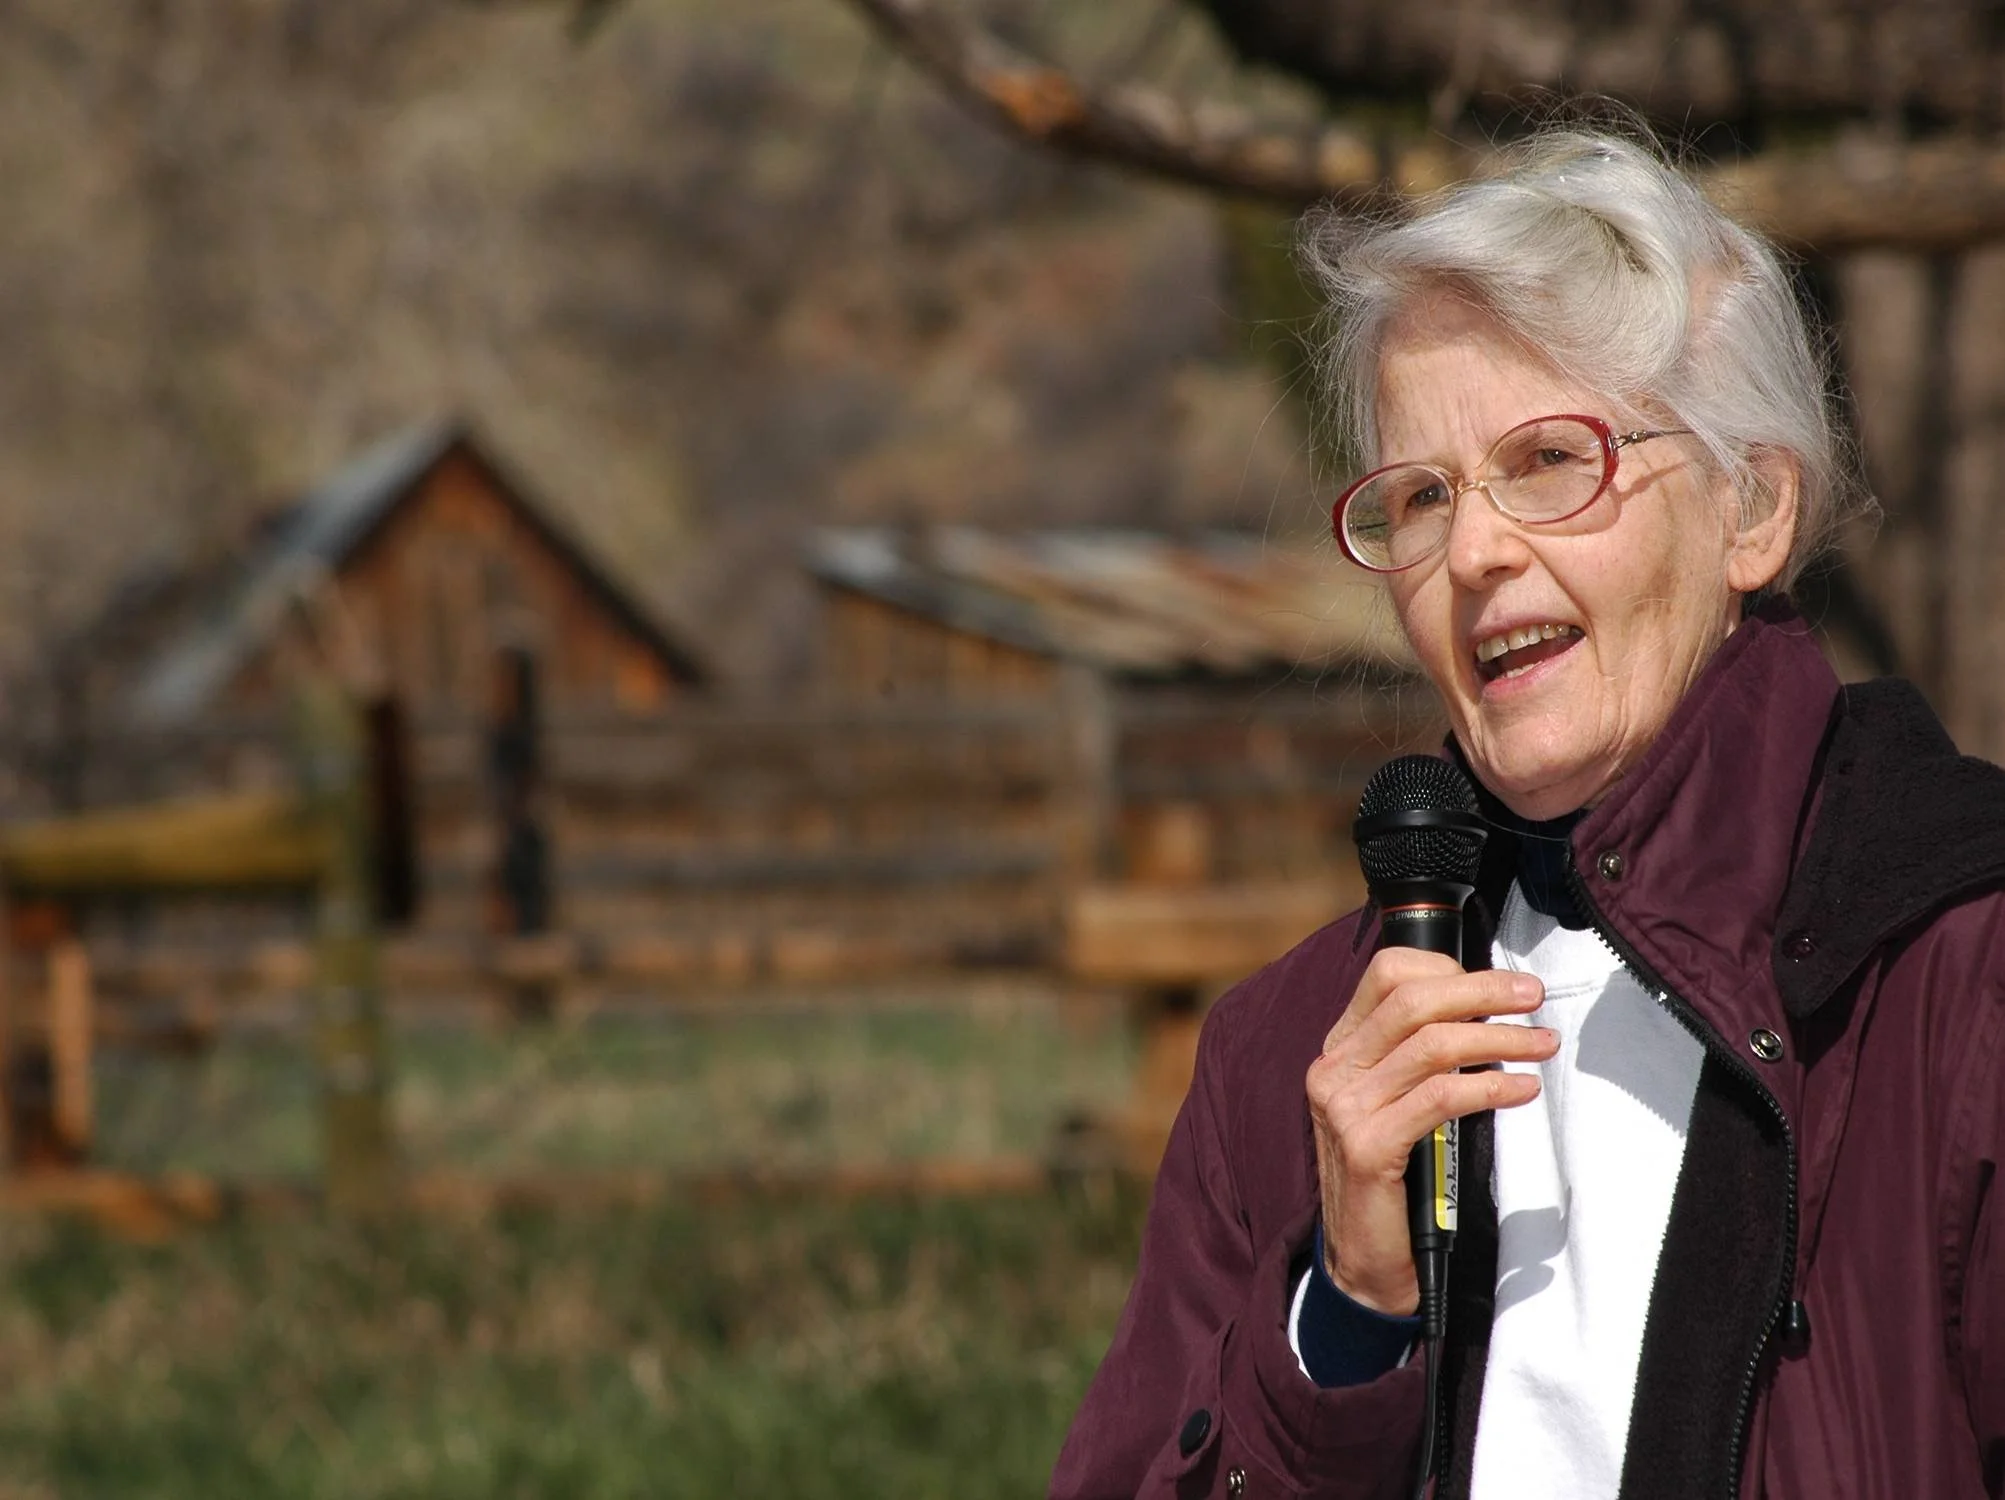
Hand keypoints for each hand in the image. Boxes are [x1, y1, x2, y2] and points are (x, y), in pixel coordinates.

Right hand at [1305, 948, 1555, 1314]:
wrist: (1365, 1261)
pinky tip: (1521, 1090)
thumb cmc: (1396, 1177)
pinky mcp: (1368, 1147)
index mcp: (1340, 1049)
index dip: (1446, 967)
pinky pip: (1440, 1099)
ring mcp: (1344, 1108)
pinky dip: (1489, 1087)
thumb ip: (1419, 1056)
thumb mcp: (1397, 1101)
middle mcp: (1333, 1070)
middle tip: (1532, 996)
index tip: (1498, 983)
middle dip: (1482, 991)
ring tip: (1542, 1046)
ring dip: (1499, 1039)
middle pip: (1413, 1000)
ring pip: (1431, 1045)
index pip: (1385, 975)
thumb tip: (1485, 1009)